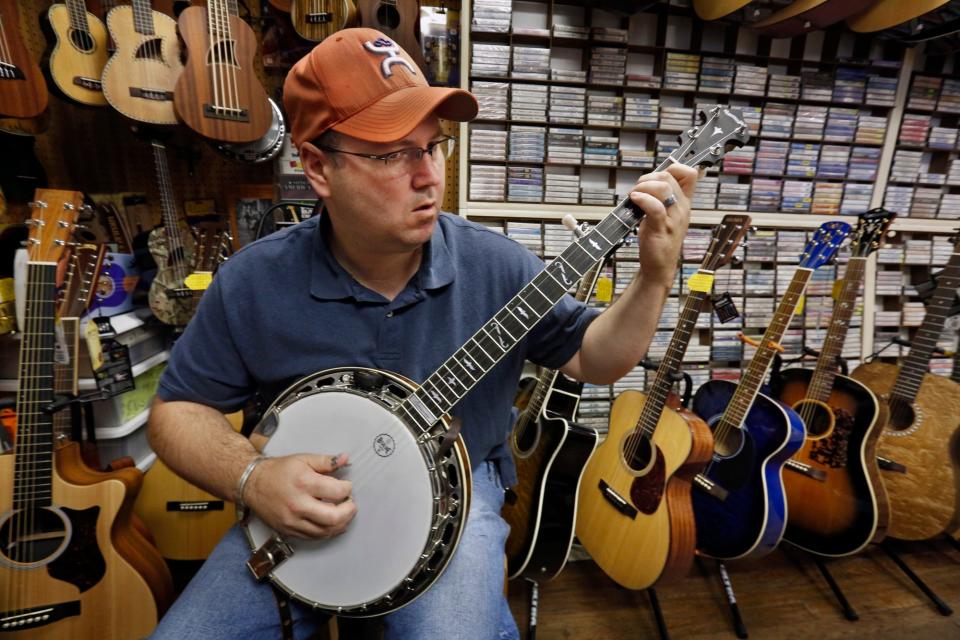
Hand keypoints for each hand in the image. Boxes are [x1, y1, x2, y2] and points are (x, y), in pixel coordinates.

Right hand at [244, 453, 356, 538]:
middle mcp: (298, 504)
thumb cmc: (277, 471)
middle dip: (349, 511)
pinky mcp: (288, 531)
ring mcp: (292, 520)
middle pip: (333, 517)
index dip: (347, 489)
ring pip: (325, 531)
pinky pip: (314, 537)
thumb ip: (326, 461)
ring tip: (344, 514)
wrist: (253, 484)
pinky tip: (331, 524)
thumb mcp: (303, 459)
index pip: (336, 492)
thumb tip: (345, 459)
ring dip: (341, 524)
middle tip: (350, 504)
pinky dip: (327, 532)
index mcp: (303, 483)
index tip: (347, 486)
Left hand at [628, 163, 697, 286]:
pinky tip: (634, 201)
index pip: (690, 174)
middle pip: (670, 177)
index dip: (673, 168)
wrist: (658, 266)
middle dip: (648, 178)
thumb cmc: (658, 239)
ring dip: (644, 186)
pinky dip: (642, 199)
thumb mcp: (664, 214)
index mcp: (684, 203)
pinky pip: (655, 207)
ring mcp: (673, 219)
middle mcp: (682, 209)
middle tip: (637, 189)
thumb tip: (648, 179)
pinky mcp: (661, 229)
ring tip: (635, 196)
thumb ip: (660, 197)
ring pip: (664, 188)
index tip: (656, 176)